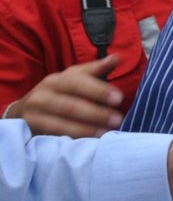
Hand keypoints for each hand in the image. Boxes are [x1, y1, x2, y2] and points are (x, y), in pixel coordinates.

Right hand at [8, 55, 123, 136]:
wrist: (25, 111)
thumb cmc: (60, 93)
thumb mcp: (75, 79)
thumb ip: (96, 70)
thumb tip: (116, 58)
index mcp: (57, 80)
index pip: (78, 83)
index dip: (98, 90)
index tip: (119, 98)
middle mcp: (43, 95)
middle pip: (70, 105)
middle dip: (96, 113)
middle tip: (118, 120)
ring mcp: (34, 114)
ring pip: (61, 123)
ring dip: (85, 129)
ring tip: (106, 133)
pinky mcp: (31, 130)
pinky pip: (53, 136)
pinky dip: (71, 139)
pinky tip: (87, 143)